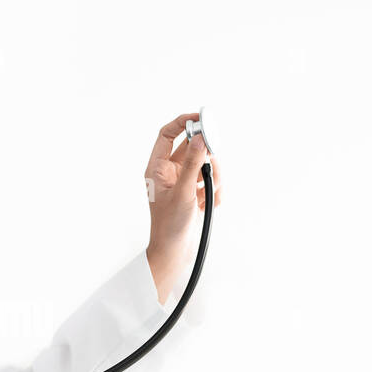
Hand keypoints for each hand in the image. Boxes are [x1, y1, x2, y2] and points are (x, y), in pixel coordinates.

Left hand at [144, 112, 221, 303]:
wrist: (175, 253)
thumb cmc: (170, 226)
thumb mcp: (184, 192)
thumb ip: (193, 163)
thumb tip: (201, 138)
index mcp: (157, 168)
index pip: (168, 135)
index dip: (183, 123)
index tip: (201, 118)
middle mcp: (169, 173)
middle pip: (192, 148)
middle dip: (206, 158)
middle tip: (212, 165)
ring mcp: (183, 183)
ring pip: (205, 165)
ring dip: (213, 177)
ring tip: (209, 195)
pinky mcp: (195, 194)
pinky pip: (210, 182)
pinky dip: (214, 191)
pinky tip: (209, 205)